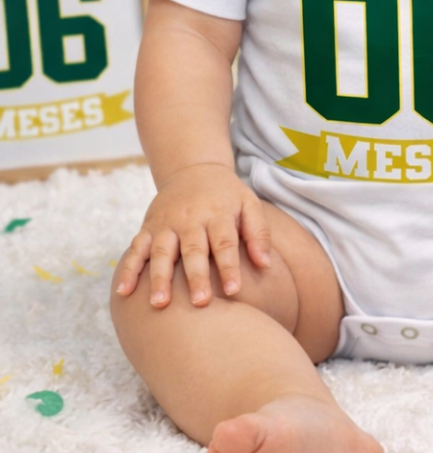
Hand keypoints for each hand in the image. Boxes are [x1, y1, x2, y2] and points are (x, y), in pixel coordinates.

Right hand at [114, 162, 271, 307]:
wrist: (193, 170)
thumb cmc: (226, 196)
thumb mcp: (249, 204)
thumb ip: (259, 232)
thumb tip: (265, 264)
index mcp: (218, 213)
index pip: (225, 242)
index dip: (229, 266)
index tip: (234, 291)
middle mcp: (190, 218)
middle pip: (193, 248)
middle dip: (196, 275)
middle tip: (200, 302)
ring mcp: (166, 223)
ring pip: (162, 251)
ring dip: (159, 277)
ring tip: (160, 304)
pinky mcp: (149, 227)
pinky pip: (136, 248)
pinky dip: (129, 269)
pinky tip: (124, 292)